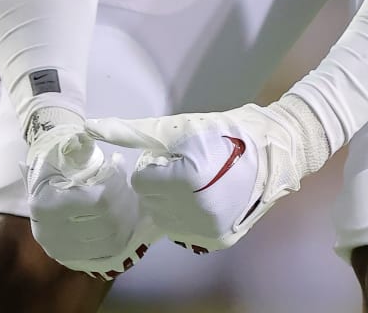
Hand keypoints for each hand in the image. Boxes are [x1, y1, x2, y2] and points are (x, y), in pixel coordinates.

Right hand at [25, 108, 153, 278]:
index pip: (100, 201)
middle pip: (109, 223)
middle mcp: (48, 231)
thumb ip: (80, 144)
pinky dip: (120, 235)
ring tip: (126, 198)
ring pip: (112, 240)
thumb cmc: (57, 157)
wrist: (42, 176)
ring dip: (127, 218)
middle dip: (126, 200)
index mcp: (46, 203)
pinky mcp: (69, 256)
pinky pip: (106, 252)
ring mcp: (58, 248)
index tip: (118, 165)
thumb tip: (94, 135)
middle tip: (128, 184)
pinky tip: (122, 216)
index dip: (118, 182)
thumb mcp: (65, 145)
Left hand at [86, 96, 330, 252]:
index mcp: (186, 180)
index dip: (157, 162)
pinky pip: (184, 231)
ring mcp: (209, 230)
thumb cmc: (225, 132)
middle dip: (164, 182)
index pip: (142, 179)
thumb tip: (90, 128)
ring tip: (199, 181)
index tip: (179, 154)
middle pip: (152, 200)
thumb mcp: (178, 127)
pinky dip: (188, 215)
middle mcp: (197, 211)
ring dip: (174, 200)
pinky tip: (207, 198)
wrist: (276, 149)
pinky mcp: (218, 240)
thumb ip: (133, 132)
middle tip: (190, 165)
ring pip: (166, 218)